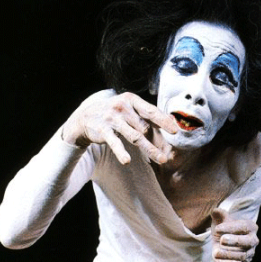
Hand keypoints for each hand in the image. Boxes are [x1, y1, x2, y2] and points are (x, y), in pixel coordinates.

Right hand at [62, 91, 178, 164]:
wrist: (85, 117)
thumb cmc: (114, 113)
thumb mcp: (129, 109)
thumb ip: (147, 115)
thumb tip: (171, 121)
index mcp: (131, 100)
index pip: (151, 111)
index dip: (164, 121)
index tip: (175, 131)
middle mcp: (122, 107)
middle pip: (144, 127)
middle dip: (157, 141)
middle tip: (168, 154)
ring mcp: (112, 118)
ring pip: (134, 136)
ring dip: (148, 149)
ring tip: (160, 159)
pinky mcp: (103, 130)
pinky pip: (115, 143)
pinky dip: (121, 152)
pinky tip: (127, 161)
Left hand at [210, 209, 258, 261]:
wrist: (220, 246)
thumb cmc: (222, 230)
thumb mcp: (219, 221)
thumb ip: (219, 215)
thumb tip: (215, 211)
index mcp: (250, 227)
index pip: (243, 226)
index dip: (231, 227)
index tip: (217, 229)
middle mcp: (253, 240)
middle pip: (247, 241)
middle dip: (234, 241)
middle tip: (221, 240)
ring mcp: (249, 253)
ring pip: (241, 255)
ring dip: (228, 254)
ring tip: (216, 252)